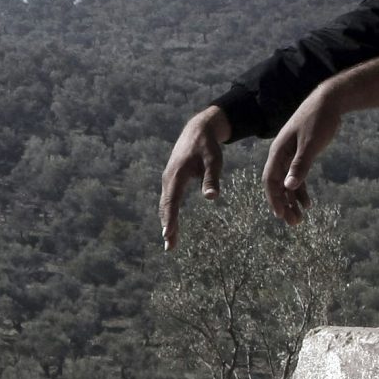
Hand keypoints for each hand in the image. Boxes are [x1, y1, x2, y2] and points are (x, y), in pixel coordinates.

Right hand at [158, 106, 227, 250]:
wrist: (197, 130)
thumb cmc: (207, 145)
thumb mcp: (214, 159)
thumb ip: (212, 178)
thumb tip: (211, 198)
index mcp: (177, 174)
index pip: (172, 200)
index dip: (170, 218)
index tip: (168, 234)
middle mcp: (168, 178)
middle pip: (165, 206)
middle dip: (167, 227)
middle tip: (169, 247)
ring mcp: (168, 179)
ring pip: (165, 204)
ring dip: (167, 223)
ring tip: (170, 242)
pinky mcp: (171, 180)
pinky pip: (167, 200)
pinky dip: (168, 214)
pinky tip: (171, 226)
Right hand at [262, 84, 342, 225]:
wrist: (329, 101)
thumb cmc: (319, 120)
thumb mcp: (311, 144)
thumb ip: (300, 165)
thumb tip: (289, 187)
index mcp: (279, 152)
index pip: (271, 180)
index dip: (275, 199)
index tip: (281, 215)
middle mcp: (281, 155)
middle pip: (278, 185)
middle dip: (284, 205)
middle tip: (294, 223)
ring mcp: (290, 155)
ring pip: (288, 183)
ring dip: (292, 201)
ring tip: (300, 219)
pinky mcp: (301, 154)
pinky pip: (297, 177)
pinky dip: (301, 190)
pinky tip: (308, 203)